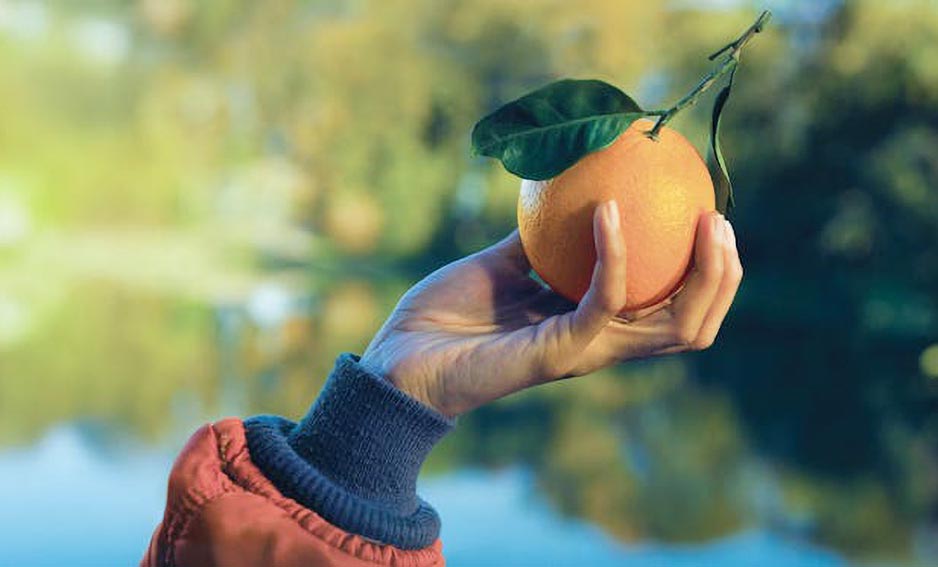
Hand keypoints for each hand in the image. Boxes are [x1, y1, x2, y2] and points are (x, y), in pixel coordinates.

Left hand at [360, 202, 742, 416]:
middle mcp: (599, 342)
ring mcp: (583, 350)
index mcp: (593, 324)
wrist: (399, 358)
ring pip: (673, 325)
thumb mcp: (502, 265)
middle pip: (692, 323)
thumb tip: (569, 190)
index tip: (707, 216)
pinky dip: (613, 254)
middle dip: (723, 276)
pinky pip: (603, 301)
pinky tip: (609, 211)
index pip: (671, 307)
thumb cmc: (447, 315)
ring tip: (705, 221)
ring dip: (700, 274)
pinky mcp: (558, 351)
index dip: (705, 272)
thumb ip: (539, 239)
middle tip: (719, 221)